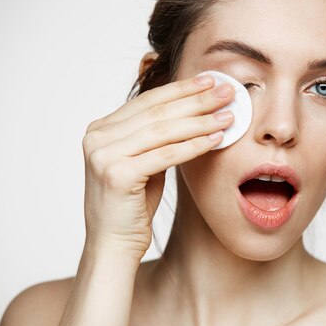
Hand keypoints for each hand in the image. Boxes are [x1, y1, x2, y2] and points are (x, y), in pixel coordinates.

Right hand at [81, 74, 233, 257]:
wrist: (113, 245)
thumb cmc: (132, 206)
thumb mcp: (144, 162)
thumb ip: (157, 137)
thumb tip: (194, 111)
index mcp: (100, 129)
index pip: (148, 101)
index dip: (181, 89)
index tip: (210, 80)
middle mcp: (97, 137)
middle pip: (157, 111)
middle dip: (196, 100)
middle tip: (227, 92)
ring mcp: (103, 155)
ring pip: (163, 130)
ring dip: (201, 121)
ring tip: (228, 116)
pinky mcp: (117, 174)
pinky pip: (166, 155)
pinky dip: (194, 146)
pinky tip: (217, 139)